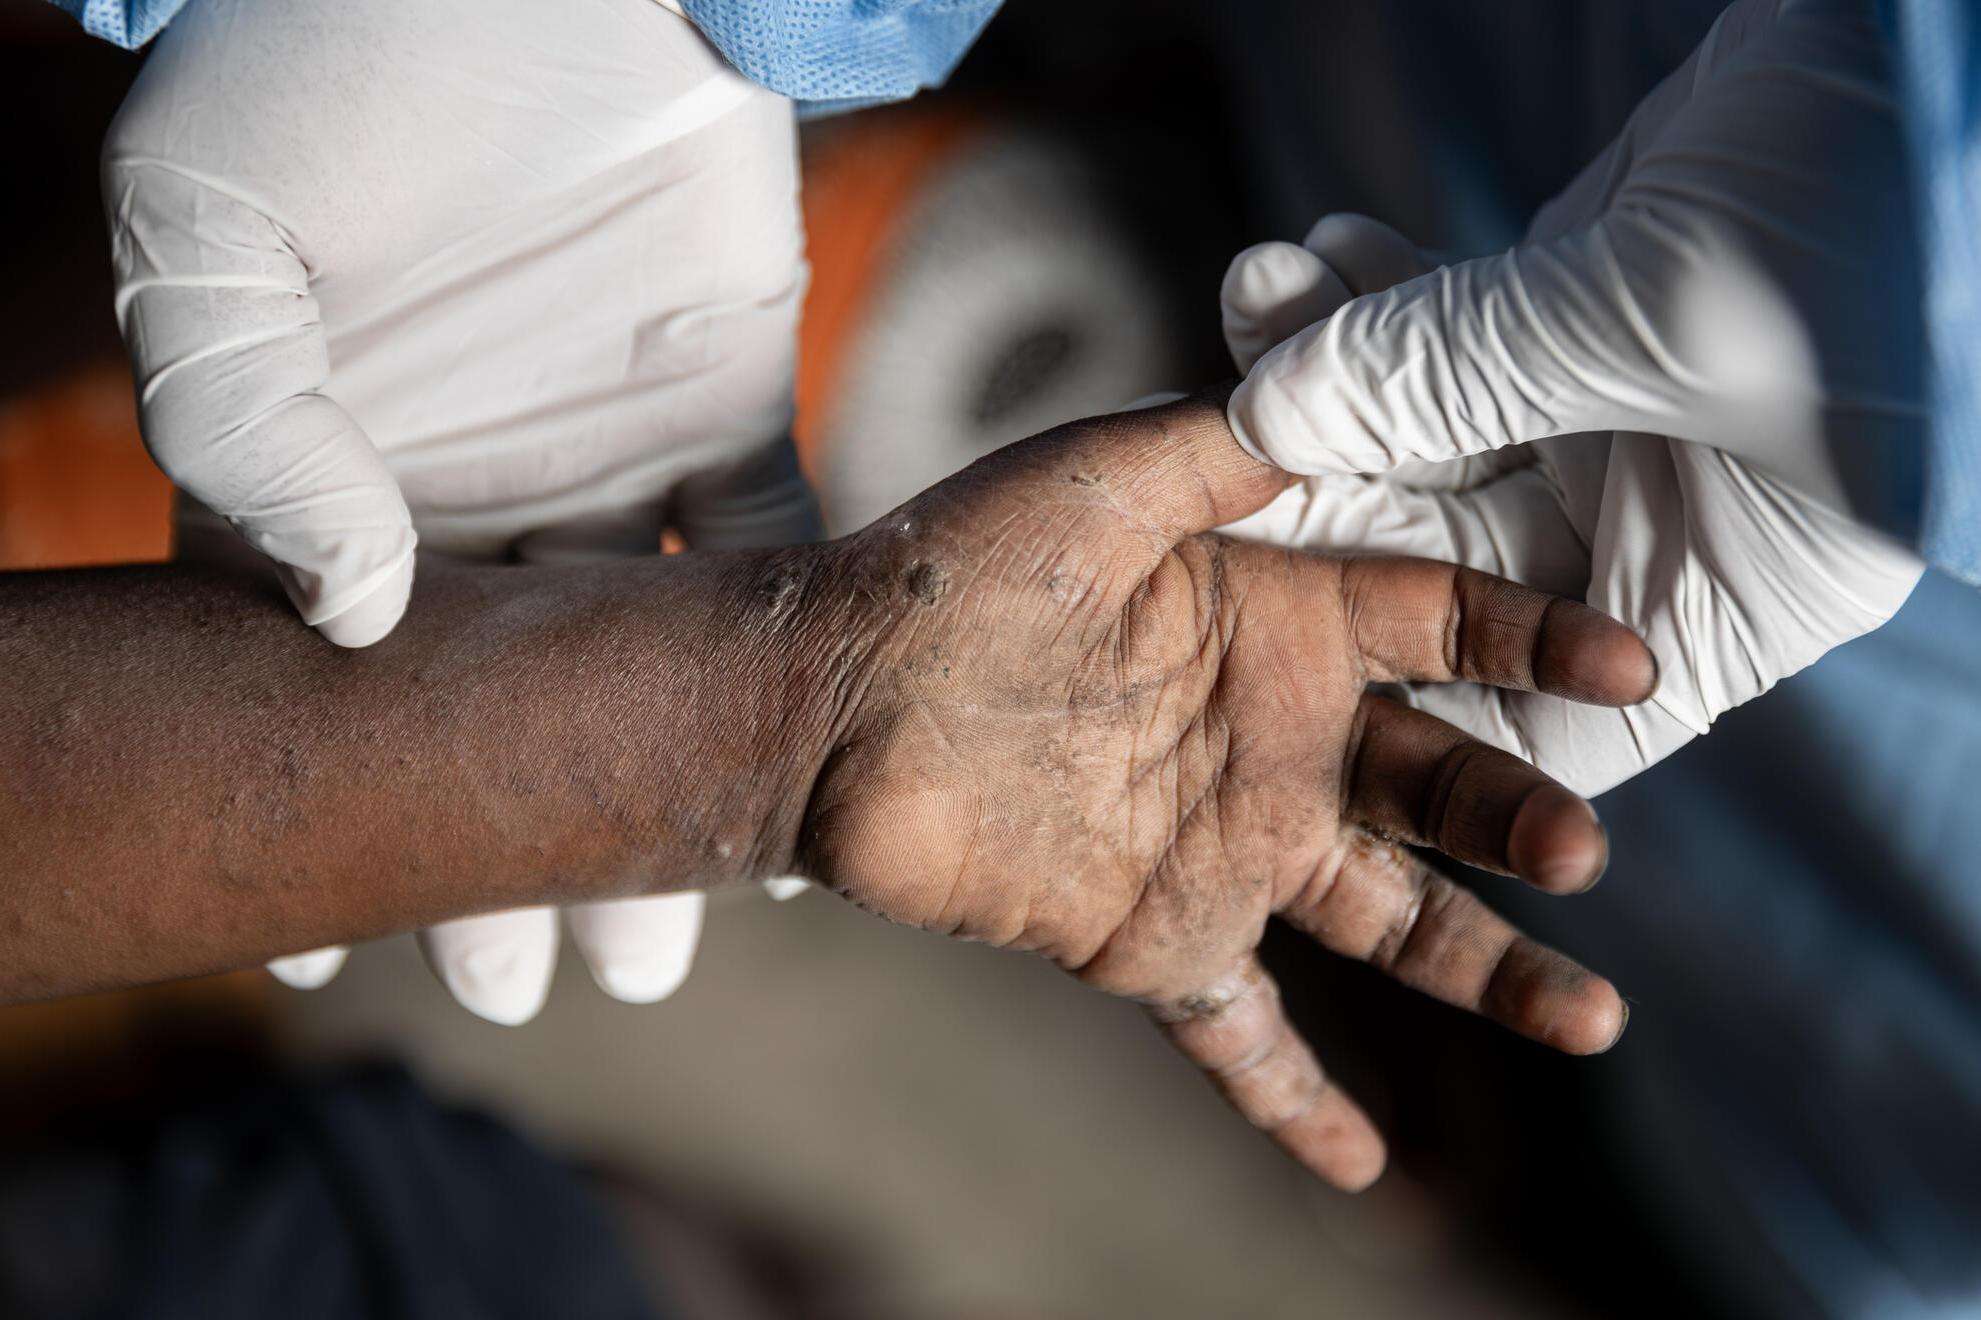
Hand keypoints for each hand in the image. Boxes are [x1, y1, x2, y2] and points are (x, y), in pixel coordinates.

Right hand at [106, 0, 812, 1016]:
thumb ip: (247, 422)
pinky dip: (780, 652)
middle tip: (530, 988)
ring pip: (628, 663)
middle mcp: (464, 480)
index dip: (320, 800)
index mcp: (327, 461)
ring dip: (652, 790)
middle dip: (503, 848)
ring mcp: (595, 453)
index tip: (318, 950)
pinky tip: (789, 775)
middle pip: (488, 704)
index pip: (304, 668)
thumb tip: (359, 612)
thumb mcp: (215, 236)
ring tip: (665, 938)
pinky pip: (764, 550)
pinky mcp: (719, 404)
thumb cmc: (337, 66)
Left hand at [796, 390, 1655, 1187]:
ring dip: (1486, 971)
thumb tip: (1347, 386)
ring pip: (1386, 922)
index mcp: (1278, 622)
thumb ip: (1227, 443)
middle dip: (1518, 816)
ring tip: (1592, 1023)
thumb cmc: (954, 563)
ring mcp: (1222, 846)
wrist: (829, 692)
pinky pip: (1236, 1032)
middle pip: (1439, 785)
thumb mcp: (1104, 471)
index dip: (1540, 643)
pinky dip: (1292, 1098)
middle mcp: (1274, 739)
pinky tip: (1361, 1167)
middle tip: (1578, 847)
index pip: (1445, 626)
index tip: (1631, 667)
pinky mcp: (1148, 937)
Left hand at [1218, 0, 1923, 794]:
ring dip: (1338, 361)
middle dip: (1330, 477)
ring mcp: (1623, 425)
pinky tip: (1318, 248)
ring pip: (1437, 426)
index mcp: (1720, 600)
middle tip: (1222, 412)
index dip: (1404, 705)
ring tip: (1253, 284)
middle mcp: (1665, 530)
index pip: (1539, 717)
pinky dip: (1391, 292)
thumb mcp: (1651, 319)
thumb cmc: (1881, 221)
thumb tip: (1266, 411)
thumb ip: (1448, 373)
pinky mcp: (1593, 321)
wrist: (1961, 50)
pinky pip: (1460, 333)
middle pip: (1449, 554)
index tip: (1265, 652)